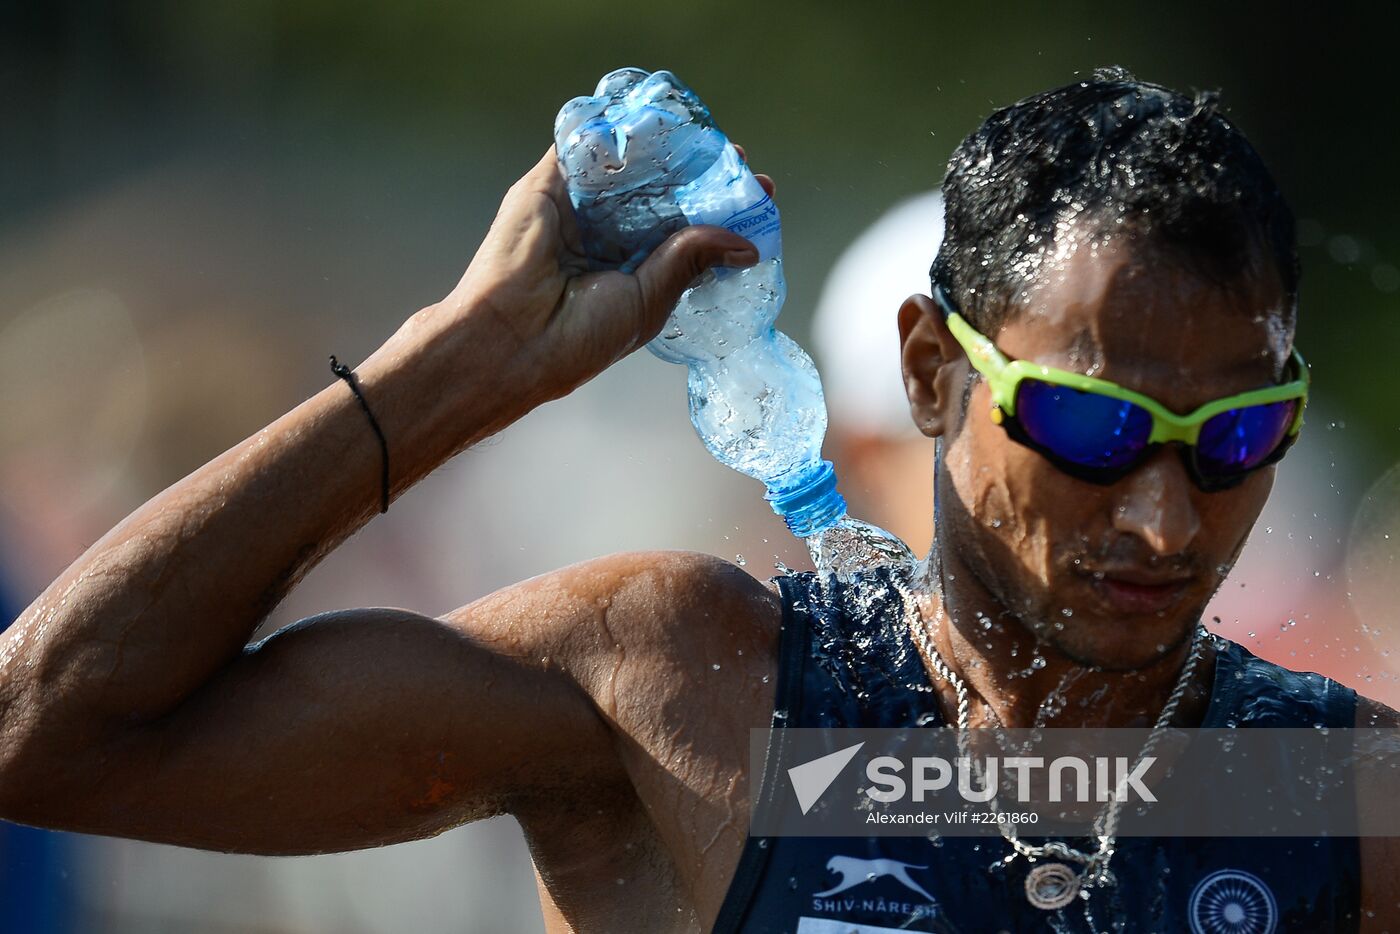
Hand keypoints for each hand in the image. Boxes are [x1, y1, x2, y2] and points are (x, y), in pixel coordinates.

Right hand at [443, 145, 775, 401]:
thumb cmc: (579, 337)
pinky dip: (615, 129)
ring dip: (666, 151)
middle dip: (701, 177)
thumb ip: (691, 261)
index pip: (685, 232)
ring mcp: (578, 207)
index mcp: (631, 271)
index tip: (756, 195)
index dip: (720, 212)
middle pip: (662, 194)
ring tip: (707, 141)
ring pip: (629, 167)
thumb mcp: (651, 299)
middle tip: (737, 161)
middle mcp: (607, 237)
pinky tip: (655, 121)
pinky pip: (585, 144)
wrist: (513, 336)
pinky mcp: (548, 183)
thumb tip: (746, 242)